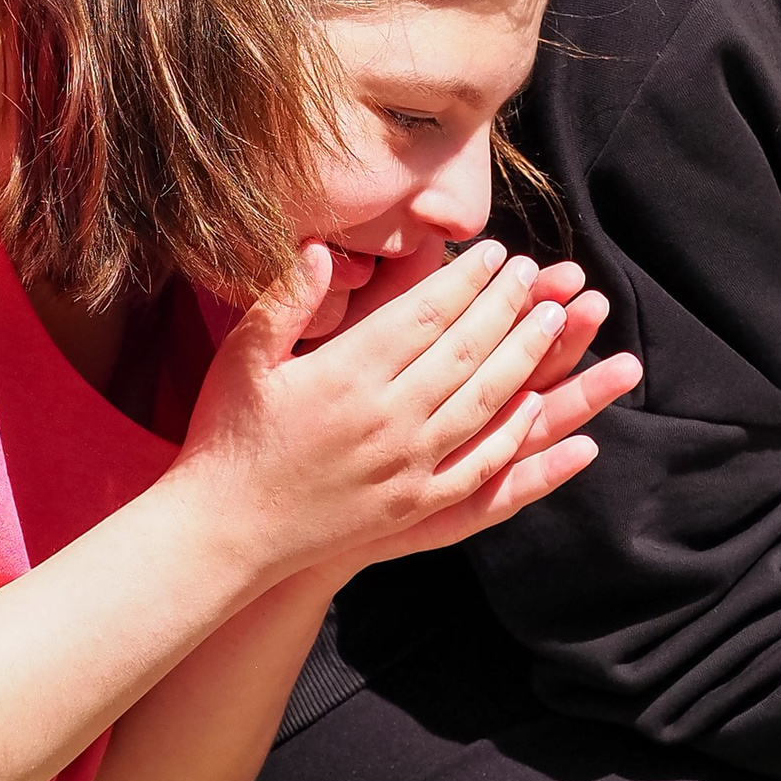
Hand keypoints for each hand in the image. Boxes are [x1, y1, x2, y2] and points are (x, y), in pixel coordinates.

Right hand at [173, 239, 639, 586]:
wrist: (227, 532)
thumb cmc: (228, 435)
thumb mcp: (244, 357)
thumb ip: (288, 298)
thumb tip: (325, 248)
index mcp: (345, 375)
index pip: (424, 315)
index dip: (466, 280)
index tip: (496, 252)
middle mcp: (386, 419)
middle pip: (466, 351)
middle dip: (507, 307)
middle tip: (537, 273)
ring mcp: (407, 466)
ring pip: (485, 403)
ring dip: (525, 358)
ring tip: (554, 321)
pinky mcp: (414, 505)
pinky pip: (481, 466)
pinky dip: (516, 435)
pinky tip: (538, 407)